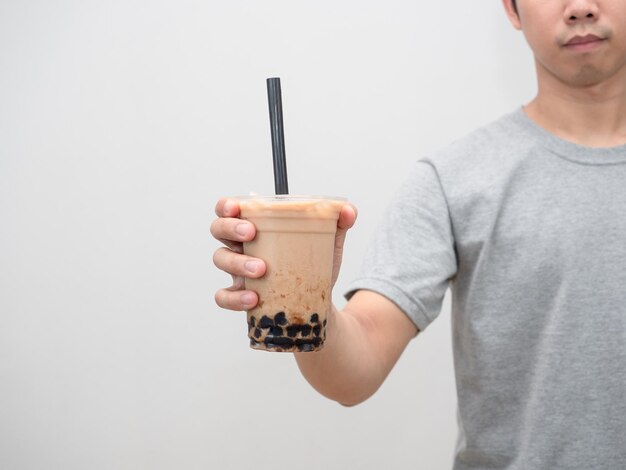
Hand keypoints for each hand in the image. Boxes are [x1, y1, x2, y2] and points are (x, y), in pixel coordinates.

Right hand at [210, 197, 357, 310]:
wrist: (317, 305)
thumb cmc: (313, 266)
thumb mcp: (328, 244)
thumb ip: (338, 224)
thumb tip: (348, 210)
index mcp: (257, 227)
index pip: (230, 209)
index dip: (227, 205)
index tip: (237, 207)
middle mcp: (241, 246)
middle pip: (218, 229)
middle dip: (230, 228)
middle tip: (251, 234)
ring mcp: (238, 272)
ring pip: (220, 260)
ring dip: (238, 263)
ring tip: (262, 270)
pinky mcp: (240, 297)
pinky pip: (223, 297)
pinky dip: (234, 297)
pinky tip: (253, 298)